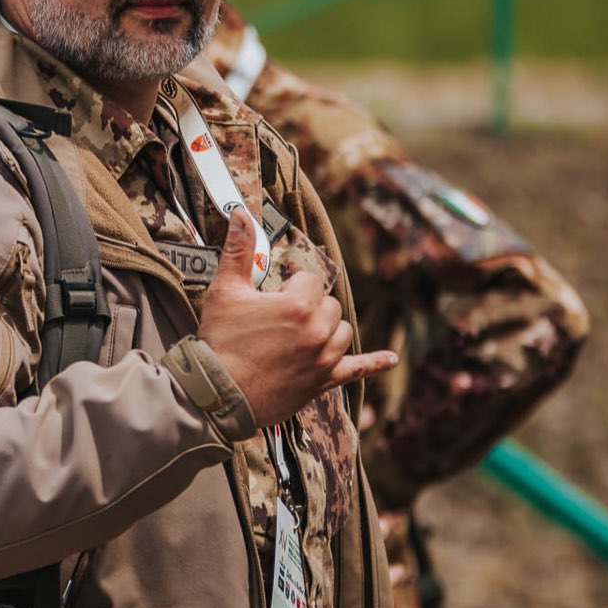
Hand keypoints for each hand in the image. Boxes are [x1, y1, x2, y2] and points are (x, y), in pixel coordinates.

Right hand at [195, 208, 397, 427]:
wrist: (216, 394)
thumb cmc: (219, 341)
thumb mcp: (225, 290)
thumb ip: (238, 249)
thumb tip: (240, 214)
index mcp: (298, 305)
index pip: (310, 280)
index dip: (289, 287)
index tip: (270, 300)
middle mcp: (318, 331)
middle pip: (329, 305)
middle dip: (308, 307)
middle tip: (277, 320)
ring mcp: (324, 359)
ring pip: (341, 331)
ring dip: (326, 328)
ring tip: (301, 334)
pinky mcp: (322, 382)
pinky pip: (357, 370)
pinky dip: (375, 364)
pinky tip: (391, 359)